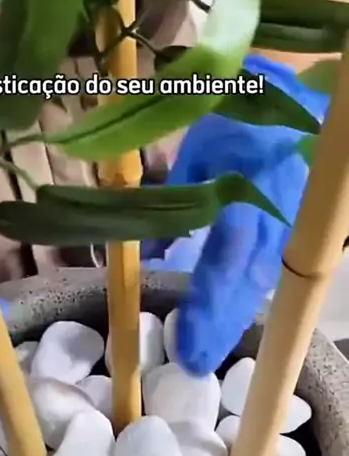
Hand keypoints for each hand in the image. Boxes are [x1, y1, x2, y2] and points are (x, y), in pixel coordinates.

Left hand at [144, 54, 330, 375]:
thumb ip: (177, 197)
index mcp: (250, 189)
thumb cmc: (234, 112)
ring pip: (264, 282)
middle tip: (194, 363)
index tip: (187, 344)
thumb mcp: (199, 146)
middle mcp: (278, 214)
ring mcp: (294, 223)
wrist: (296, 92)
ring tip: (206, 351)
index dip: (208, 305)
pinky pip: (271, 269)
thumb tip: (157, 252)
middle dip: (221, 325)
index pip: (228, 260)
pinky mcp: (298, 227)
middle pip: (250, 283)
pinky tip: (228, 318)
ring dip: (234, 317)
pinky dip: (247, 296)